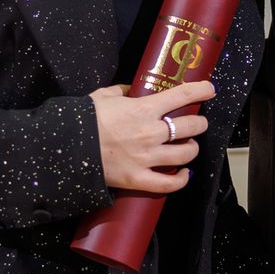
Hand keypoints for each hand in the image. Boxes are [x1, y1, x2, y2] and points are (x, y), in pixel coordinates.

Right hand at [91, 80, 213, 193]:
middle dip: (199, 124)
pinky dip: (181, 180)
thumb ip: (122, 91)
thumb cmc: (84, 119)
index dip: (200, 90)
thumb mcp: (103, 95)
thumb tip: (131, 90)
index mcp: (143, 109)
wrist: (65, 147)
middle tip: (197, 123)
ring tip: (189, 146)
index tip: (210, 89)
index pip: (181, 95)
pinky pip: (168, 184)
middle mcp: (151, 133)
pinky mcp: (138, 179)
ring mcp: (147, 158)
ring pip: (185, 154)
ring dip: (192, 149)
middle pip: (190, 127)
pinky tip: (184, 174)